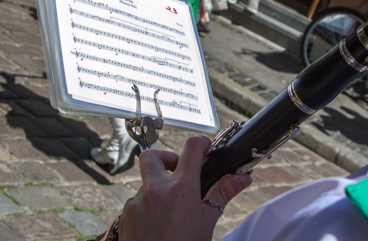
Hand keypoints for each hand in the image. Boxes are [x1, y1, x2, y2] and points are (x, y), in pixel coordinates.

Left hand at [118, 136, 251, 240]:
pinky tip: (157, 225)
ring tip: (170, 211)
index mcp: (181, 189)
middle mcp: (155, 191)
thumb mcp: (207, 222)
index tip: (204, 148)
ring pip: (144, 183)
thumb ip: (222, 194)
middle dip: (165, 158)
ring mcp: (136, 203)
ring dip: (157, 189)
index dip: (200, 142)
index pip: (191, 148)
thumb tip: (242, 178)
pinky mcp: (125, 216)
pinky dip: (147, 208)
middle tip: (177, 172)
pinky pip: (135, 203)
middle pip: (152, 155)